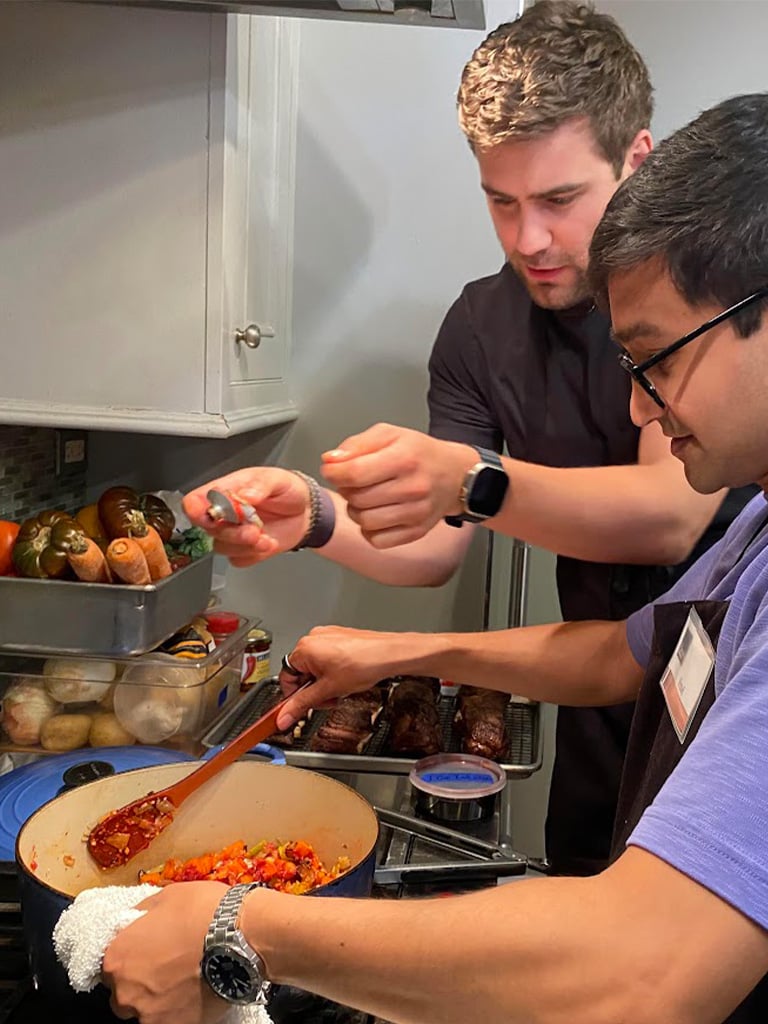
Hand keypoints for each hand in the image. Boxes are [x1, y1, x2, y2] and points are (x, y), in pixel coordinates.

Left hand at [102, 881, 229, 1023]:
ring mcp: (150, 1015)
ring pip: (146, 1011)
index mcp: (117, 957)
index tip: (145, 949)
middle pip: (123, 993)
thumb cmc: (201, 911)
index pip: (108, 964)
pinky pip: (170, 1020)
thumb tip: (137, 921)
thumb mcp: (166, 897)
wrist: (240, 936)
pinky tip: (195, 992)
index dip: (129, 955)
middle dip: (139, 981)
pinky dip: (179, 1010)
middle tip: (165, 965)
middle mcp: (126, 992)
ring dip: (158, 998)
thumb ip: (143, 914)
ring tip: (184, 981)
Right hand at [183, 468, 311, 565]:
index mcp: (225, 491)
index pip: (195, 501)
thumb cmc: (287, 490)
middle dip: (232, 533)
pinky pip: (238, 560)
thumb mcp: (276, 479)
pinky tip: (268, 543)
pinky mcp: (244, 551)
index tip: (211, 515)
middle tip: (254, 530)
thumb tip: (244, 495)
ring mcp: (233, 533)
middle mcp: (224, 514)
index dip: (196, 510)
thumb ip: (259, 485)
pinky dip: (254, 555)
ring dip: (245, 546)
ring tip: (266, 537)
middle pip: (208, 529)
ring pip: (222, 547)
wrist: (306, 511)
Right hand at [275, 625, 405, 729]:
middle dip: (313, 691)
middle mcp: (313, 638)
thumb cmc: (364, 664)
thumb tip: (284, 717)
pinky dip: (333, 672)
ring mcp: (327, 636)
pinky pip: (328, 658)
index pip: (285, 678)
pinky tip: (346, 678)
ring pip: (316, 667)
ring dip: (324, 683)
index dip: (294, 697)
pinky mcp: (339, 637)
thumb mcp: (328, 690)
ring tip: (340, 688)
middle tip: (328, 699)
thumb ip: (302, 705)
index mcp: (304, 648)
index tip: (300, 708)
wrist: (389, 654)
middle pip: (302, 673)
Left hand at [320, 423, 476, 547]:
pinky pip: (377, 540)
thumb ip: (356, 444)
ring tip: (366, 498)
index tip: (332, 470)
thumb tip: (330, 460)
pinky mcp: (417, 531)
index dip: (334, 473)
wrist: (456, 475)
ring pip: (364, 521)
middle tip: (355, 482)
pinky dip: (369, 530)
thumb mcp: (390, 434)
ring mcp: (416, 513)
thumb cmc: (420, 453)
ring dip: (356, 510)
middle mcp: (412, 487)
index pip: (355, 473)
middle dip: (346, 490)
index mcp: (404, 458)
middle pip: (357, 498)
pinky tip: (377, 514)